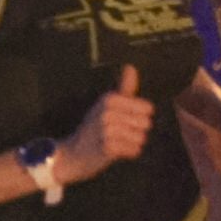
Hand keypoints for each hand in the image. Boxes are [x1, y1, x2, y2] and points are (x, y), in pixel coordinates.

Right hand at [56, 65, 154, 184]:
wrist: (72, 154)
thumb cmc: (94, 128)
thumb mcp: (106, 105)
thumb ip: (123, 88)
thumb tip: (130, 66)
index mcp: (110, 98)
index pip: (148, 109)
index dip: (139, 117)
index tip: (123, 121)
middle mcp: (108, 111)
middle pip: (146, 124)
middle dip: (136, 131)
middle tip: (118, 134)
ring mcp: (107, 129)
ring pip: (141, 138)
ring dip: (132, 143)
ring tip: (116, 142)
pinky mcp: (108, 147)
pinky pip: (135, 149)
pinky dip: (129, 153)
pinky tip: (114, 152)